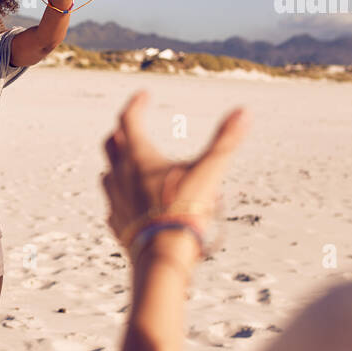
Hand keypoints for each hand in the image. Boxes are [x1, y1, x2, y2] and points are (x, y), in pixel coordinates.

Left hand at [101, 91, 248, 261]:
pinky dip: (121, 198)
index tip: (144, 95)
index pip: (128, 119)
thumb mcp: (209, 171)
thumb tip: (244, 111)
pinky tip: (132, 203)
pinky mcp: (116, 224)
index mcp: (138, 157)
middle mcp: (119, 175)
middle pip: (110, 144)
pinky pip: (113, 206)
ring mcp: (114, 200)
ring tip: (130, 165)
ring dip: (117, 165)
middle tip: (130, 127)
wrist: (161, 255)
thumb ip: (225, 141)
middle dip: (120, 132)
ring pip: (107, 175)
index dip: (135, 104)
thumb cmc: (184, 209)